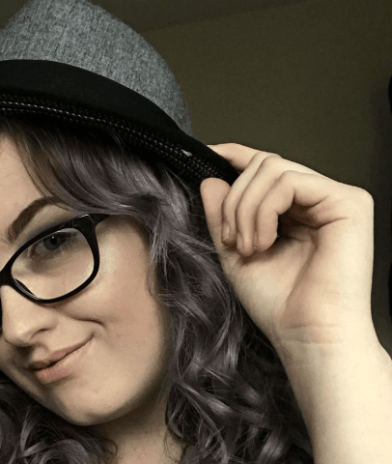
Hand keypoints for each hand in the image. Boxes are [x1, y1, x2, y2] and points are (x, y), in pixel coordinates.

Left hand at [199, 144, 376, 352]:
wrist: (306, 335)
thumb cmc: (278, 303)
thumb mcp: (235, 252)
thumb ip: (223, 215)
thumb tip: (211, 178)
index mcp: (297, 210)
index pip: (265, 167)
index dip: (235, 154)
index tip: (208, 153)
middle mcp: (318, 199)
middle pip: (263, 164)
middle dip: (234, 201)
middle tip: (233, 241)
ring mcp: (336, 197)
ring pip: (271, 168)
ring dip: (245, 209)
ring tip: (249, 247)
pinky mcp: (349, 202)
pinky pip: (288, 182)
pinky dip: (263, 211)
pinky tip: (263, 242)